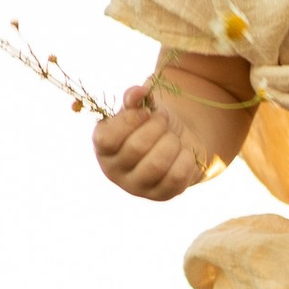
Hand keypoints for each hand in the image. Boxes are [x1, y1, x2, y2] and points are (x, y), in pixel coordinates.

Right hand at [95, 84, 215, 202]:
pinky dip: (185, 159)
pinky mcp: (160, 196)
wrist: (177, 142)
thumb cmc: (152, 122)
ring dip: (171, 143)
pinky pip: (177, 177)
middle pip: (136, 149)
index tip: (146, 112)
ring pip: (157, 165)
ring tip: (173, 138)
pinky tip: (184, 153)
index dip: (130, 121)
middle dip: (157, 127)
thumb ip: (134, 97)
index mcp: (102, 146)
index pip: (108, 139)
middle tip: (163, 121)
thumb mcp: (141, 106)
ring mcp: (136, 187)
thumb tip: (138, 92)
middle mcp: (113, 170)